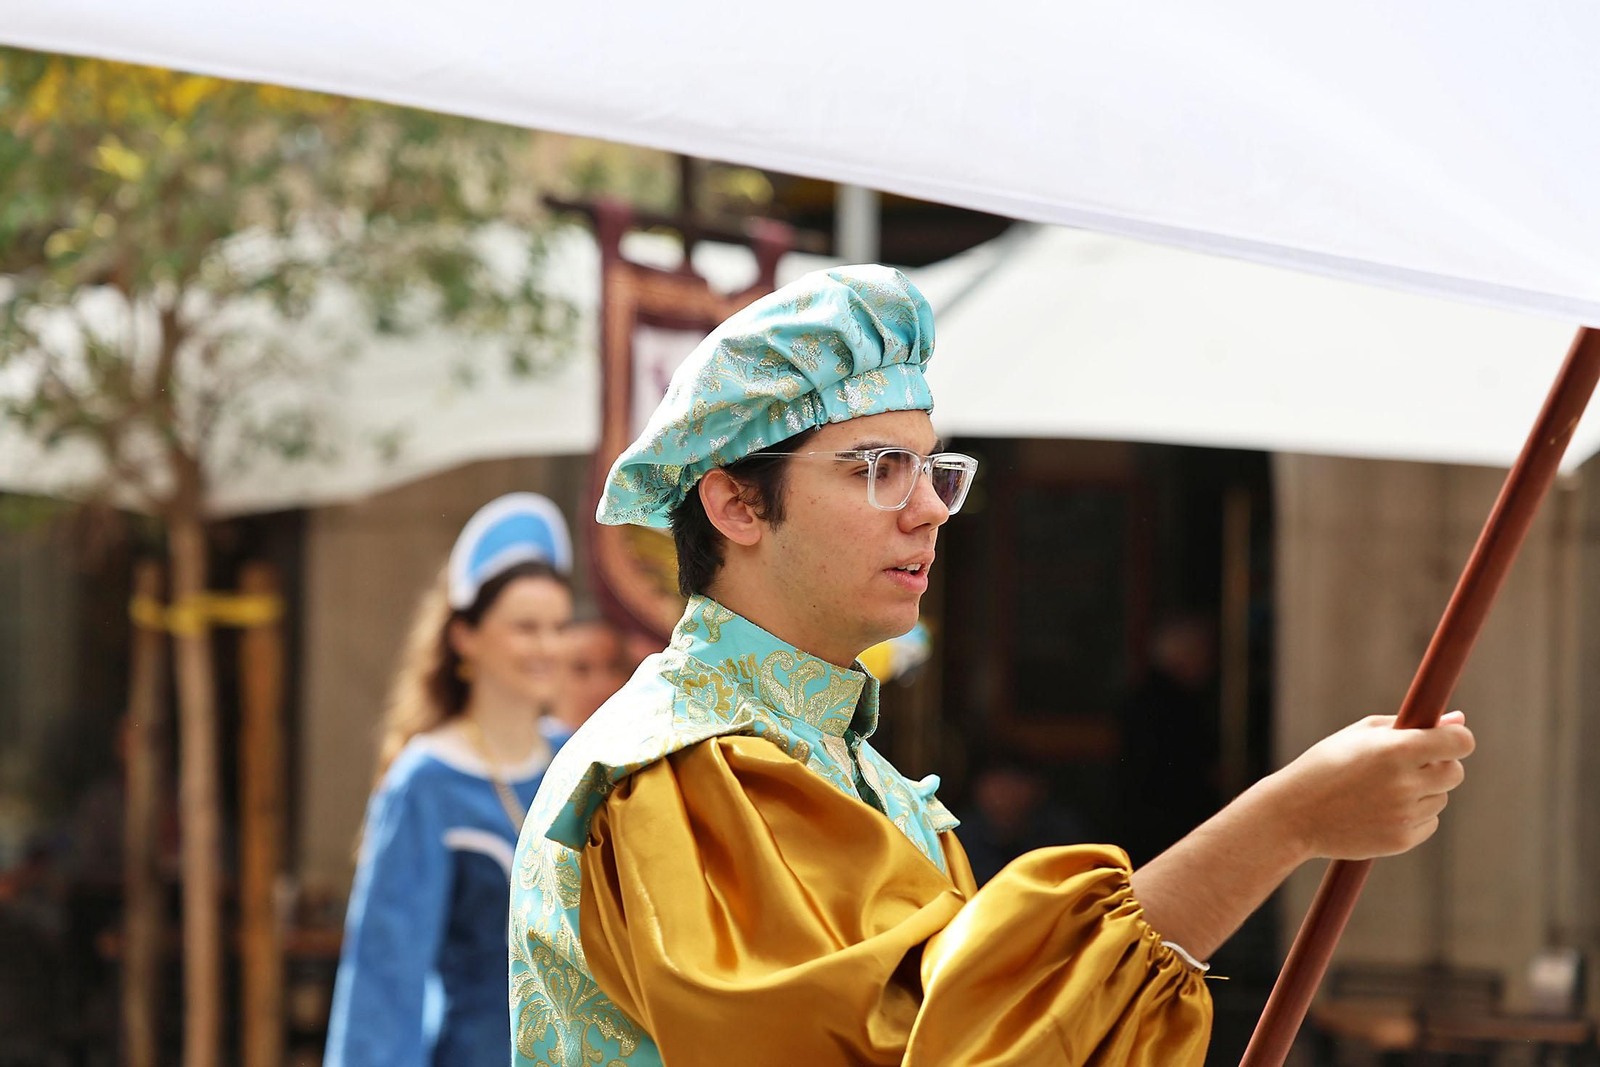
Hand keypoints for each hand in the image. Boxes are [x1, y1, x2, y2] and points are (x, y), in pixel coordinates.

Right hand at [1261, 711, 1474, 861]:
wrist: (1293, 814)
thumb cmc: (1325, 765)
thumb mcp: (1358, 735)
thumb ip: (1410, 725)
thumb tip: (1458, 720)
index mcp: (1395, 749)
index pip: (1459, 743)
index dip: (1458, 739)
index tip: (1449, 740)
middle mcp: (1404, 783)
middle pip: (1455, 772)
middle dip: (1440, 766)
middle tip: (1410, 765)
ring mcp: (1404, 814)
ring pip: (1440, 798)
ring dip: (1423, 792)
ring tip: (1382, 790)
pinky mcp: (1402, 840)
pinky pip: (1429, 823)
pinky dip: (1413, 816)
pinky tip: (1380, 810)